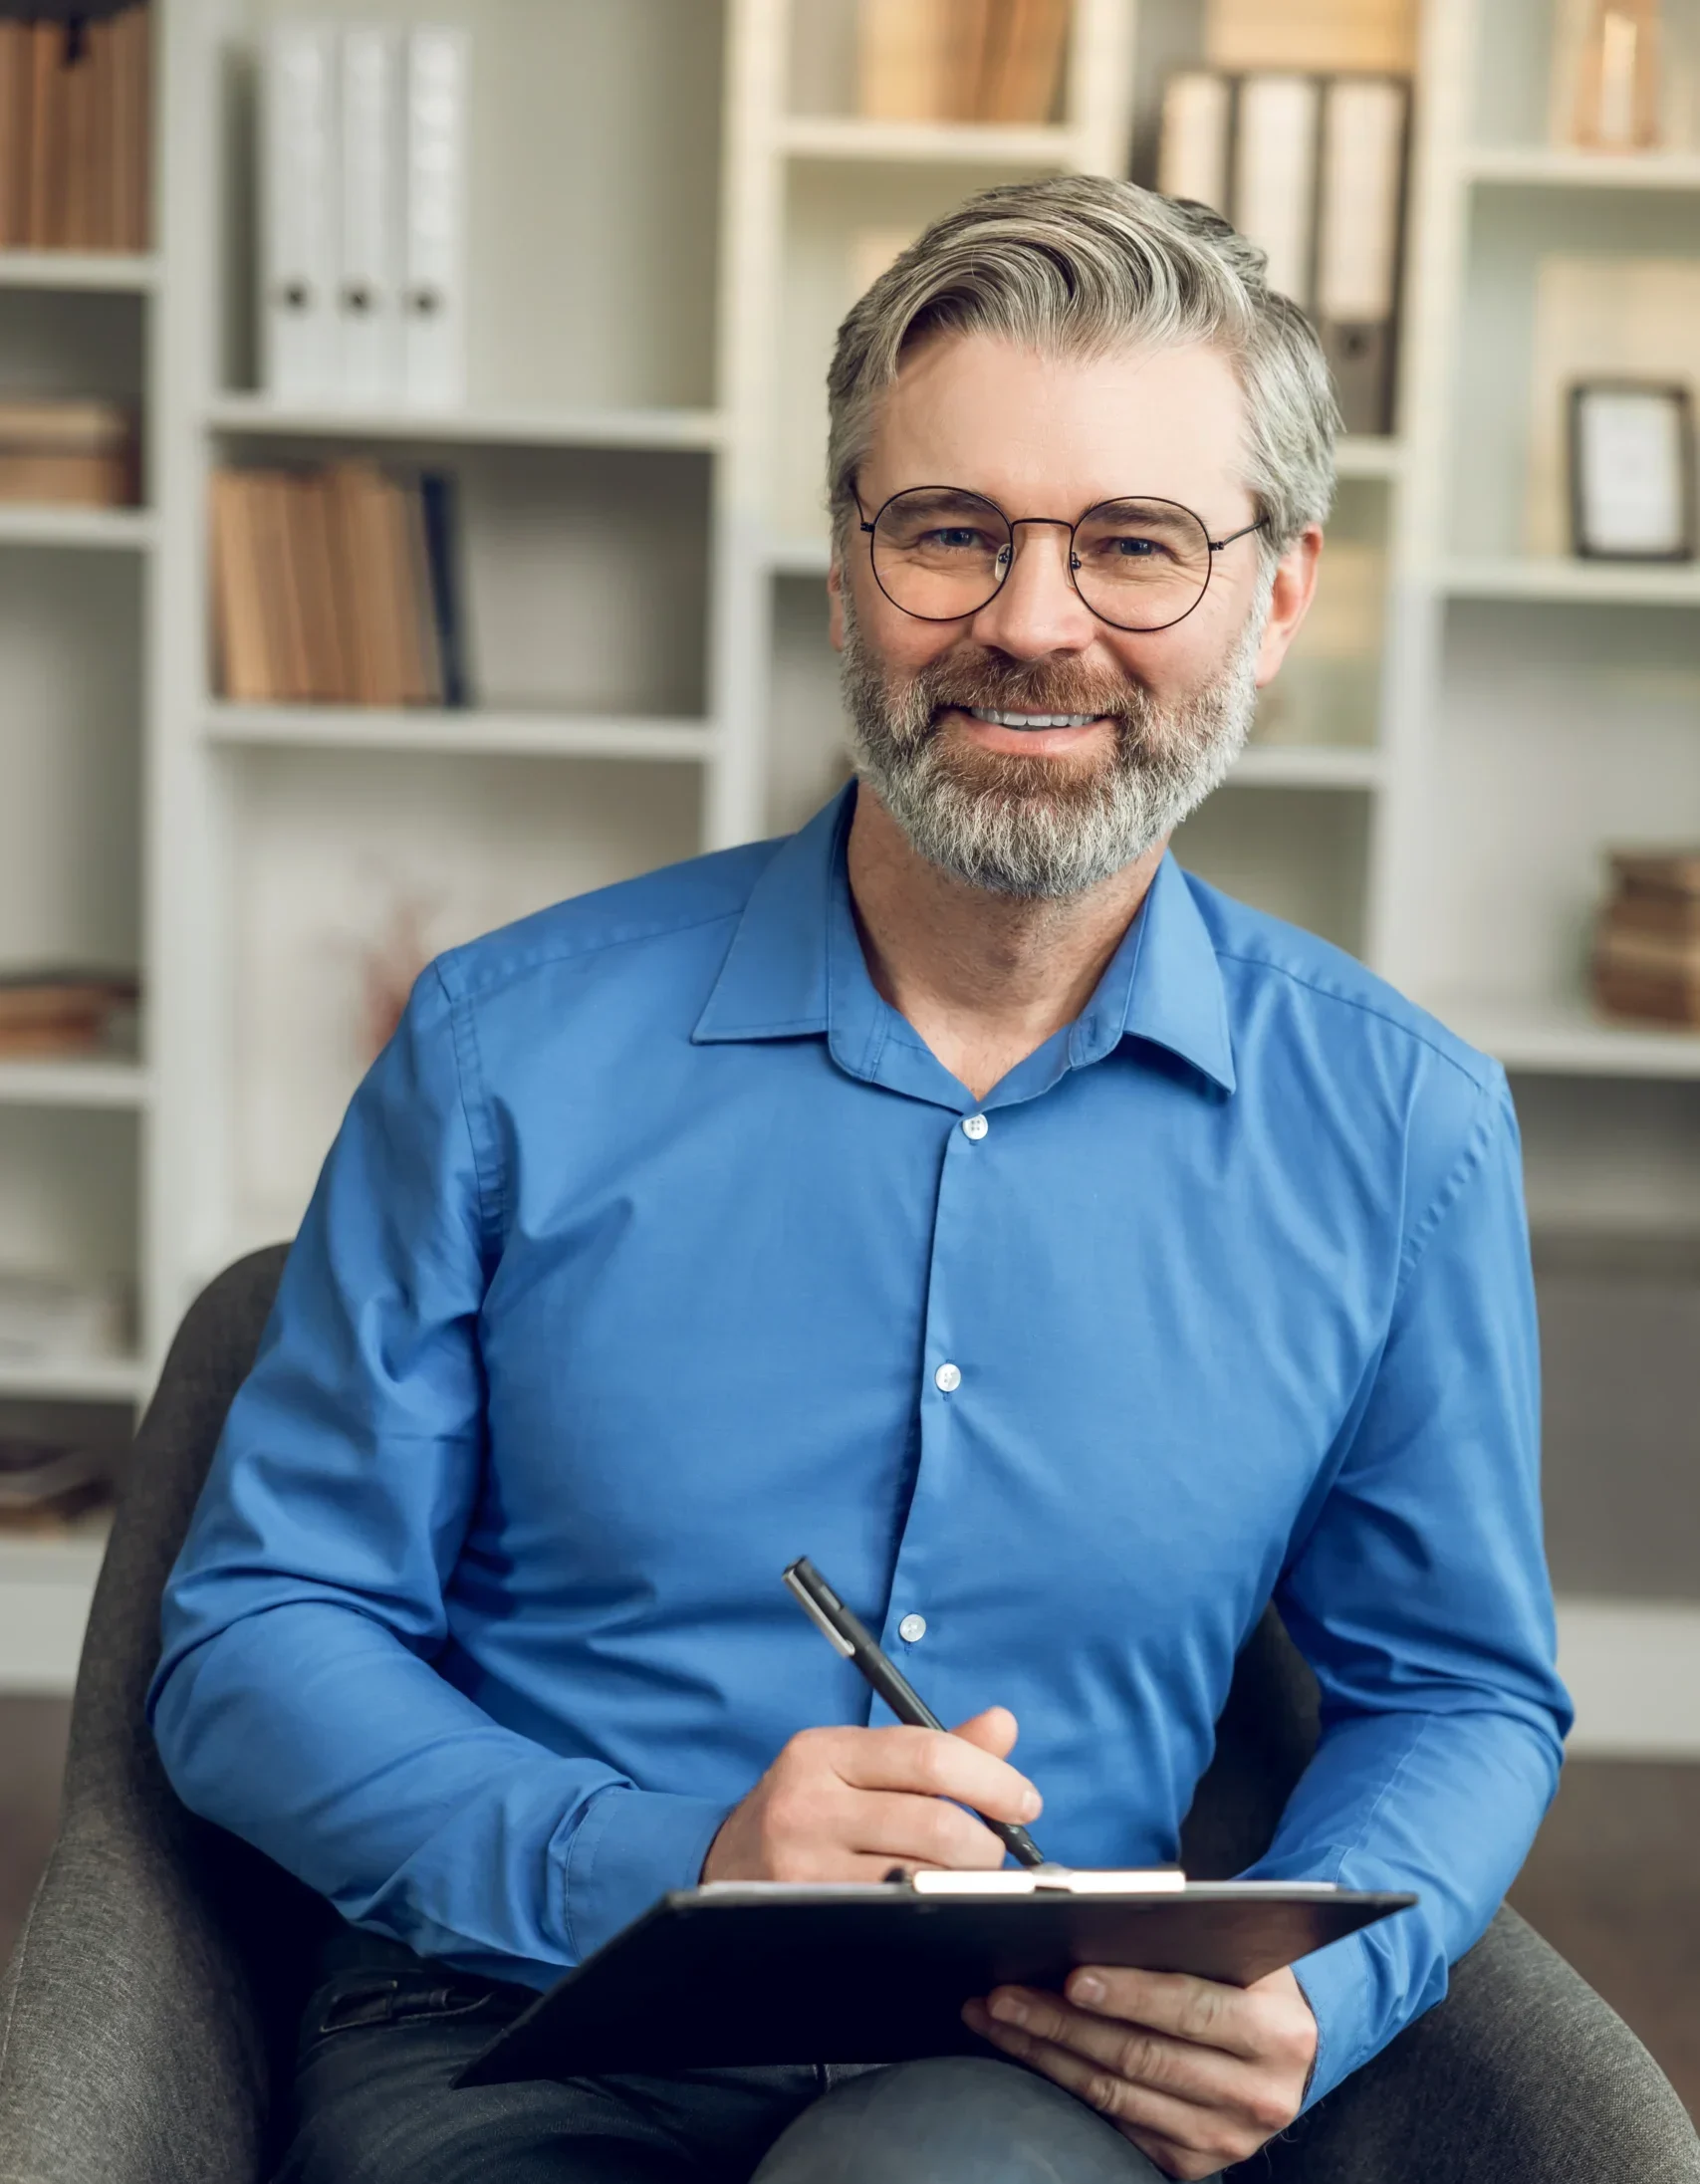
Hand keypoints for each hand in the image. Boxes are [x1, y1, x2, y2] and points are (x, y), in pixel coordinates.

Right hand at [701, 1706, 1040, 1882]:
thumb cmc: (810, 1807)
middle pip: (935, 1823)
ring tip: (966, 1879)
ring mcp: (804, 1866)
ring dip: (964, 1884)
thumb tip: (1003, 1723)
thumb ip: (934, 1747)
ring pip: (921, 1878)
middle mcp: (808, 1802)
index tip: (1025, 1801)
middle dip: (985, 1844)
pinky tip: (936, 1906)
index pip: (927, 1754)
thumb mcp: (855, 1764)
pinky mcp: (808, 1915)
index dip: (991, 1779)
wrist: (722, 1863)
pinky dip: (930, 1910)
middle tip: (994, 1853)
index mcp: (824, 1750)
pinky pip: (895, 1915)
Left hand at [963, 1963, 1315, 2180]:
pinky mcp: (1192, 2162)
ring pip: (1116, 2094)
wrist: (1293, 2060)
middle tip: (1006, 1995)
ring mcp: (1223, 2137)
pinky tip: (1030, 2054)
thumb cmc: (1253, 1988)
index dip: (1129, 1993)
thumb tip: (1099, 1920)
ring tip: (999, 2019)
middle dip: (1062, 2022)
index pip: (1191, 2009)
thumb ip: (1189, 1943)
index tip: (1072, 1978)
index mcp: (1275, 2033)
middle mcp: (1255, 2094)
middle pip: (1141, 2056)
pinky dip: (1064, 2087)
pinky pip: (1115, 2123)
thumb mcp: (1243, 1957)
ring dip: (1047, 2054)